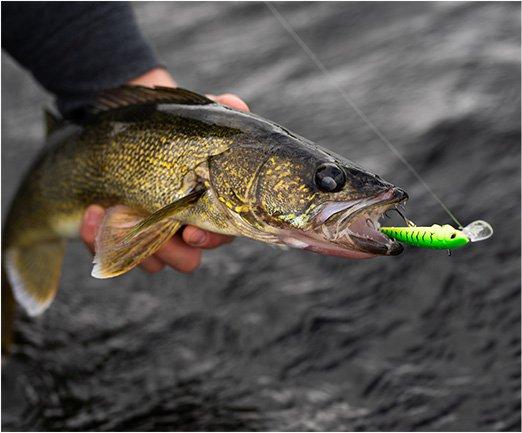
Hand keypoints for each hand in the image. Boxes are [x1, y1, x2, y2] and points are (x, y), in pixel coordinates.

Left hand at [80, 68, 248, 272]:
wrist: (131, 128)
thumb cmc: (174, 128)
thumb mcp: (197, 116)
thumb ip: (221, 111)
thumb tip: (235, 105)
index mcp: (209, 210)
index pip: (220, 236)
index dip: (209, 239)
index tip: (190, 231)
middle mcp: (182, 229)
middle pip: (185, 260)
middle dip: (170, 252)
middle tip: (154, 236)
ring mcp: (150, 235)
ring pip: (149, 262)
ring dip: (130, 246)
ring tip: (110, 214)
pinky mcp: (119, 234)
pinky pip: (110, 251)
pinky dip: (97, 236)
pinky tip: (92, 210)